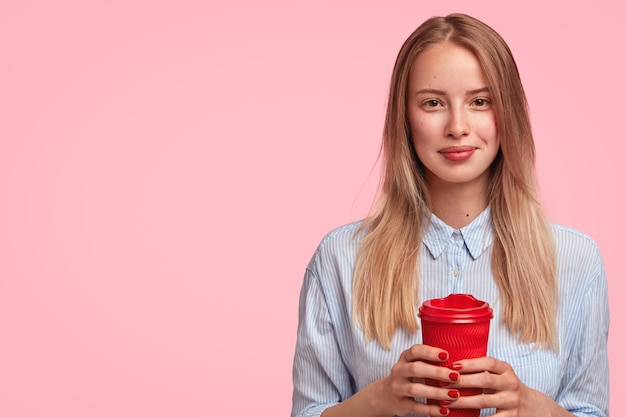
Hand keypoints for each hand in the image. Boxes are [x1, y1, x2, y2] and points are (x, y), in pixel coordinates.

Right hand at [374, 344, 462, 416]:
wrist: (386, 395)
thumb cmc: (409, 377)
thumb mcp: (414, 364)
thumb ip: (429, 361)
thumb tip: (459, 362)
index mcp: (405, 358)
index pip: (415, 351)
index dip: (430, 352)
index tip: (447, 355)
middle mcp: (399, 371)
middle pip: (416, 369)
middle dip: (437, 373)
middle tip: (455, 376)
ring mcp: (398, 388)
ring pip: (416, 389)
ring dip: (437, 392)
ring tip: (454, 395)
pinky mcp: (400, 404)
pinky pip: (416, 407)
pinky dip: (432, 409)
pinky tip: (445, 410)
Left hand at [448, 357, 567, 416]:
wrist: (533, 406)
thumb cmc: (505, 387)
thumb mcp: (499, 374)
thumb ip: (482, 369)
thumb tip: (449, 366)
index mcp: (506, 369)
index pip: (488, 362)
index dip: (470, 363)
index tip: (452, 366)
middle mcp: (510, 384)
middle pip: (484, 380)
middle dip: (461, 382)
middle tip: (442, 384)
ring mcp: (511, 401)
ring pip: (483, 401)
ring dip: (462, 402)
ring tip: (445, 403)